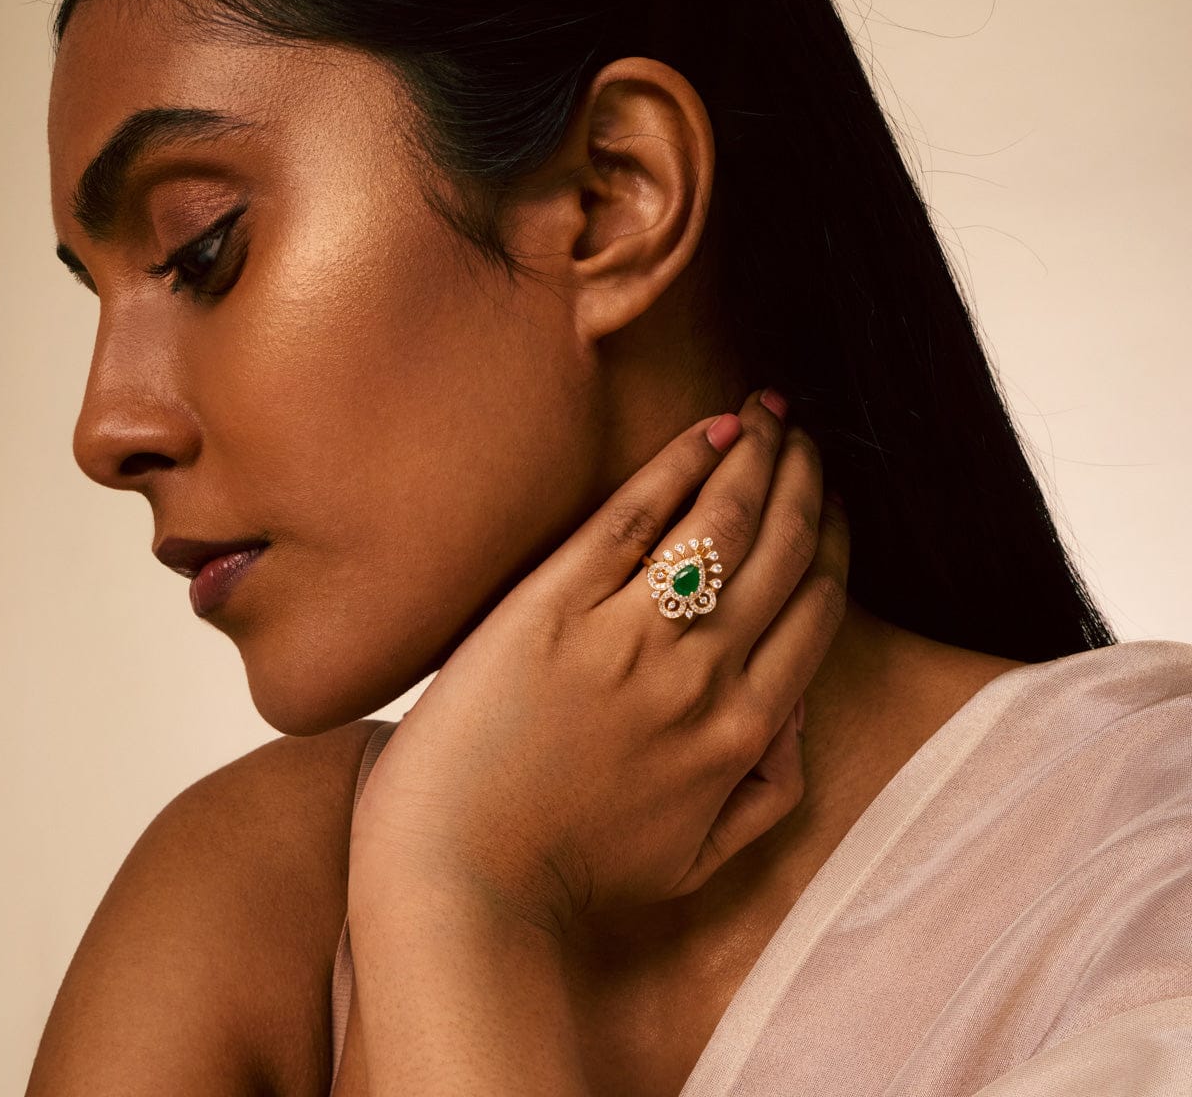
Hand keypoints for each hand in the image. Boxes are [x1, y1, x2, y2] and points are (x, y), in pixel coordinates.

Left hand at [348, 387, 850, 938]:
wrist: (459, 880)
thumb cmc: (570, 870)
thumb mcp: (696, 860)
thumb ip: (766, 791)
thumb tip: (795, 715)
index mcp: (744, 732)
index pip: (817, 609)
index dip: (831, 542)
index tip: (827, 502)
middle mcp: (704, 675)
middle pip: (782, 551)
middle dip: (805, 481)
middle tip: (806, 436)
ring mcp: (629, 637)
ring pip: (723, 521)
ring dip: (758, 455)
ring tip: (769, 412)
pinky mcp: (555, 607)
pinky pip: (634, 516)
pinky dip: (680, 464)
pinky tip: (708, 428)